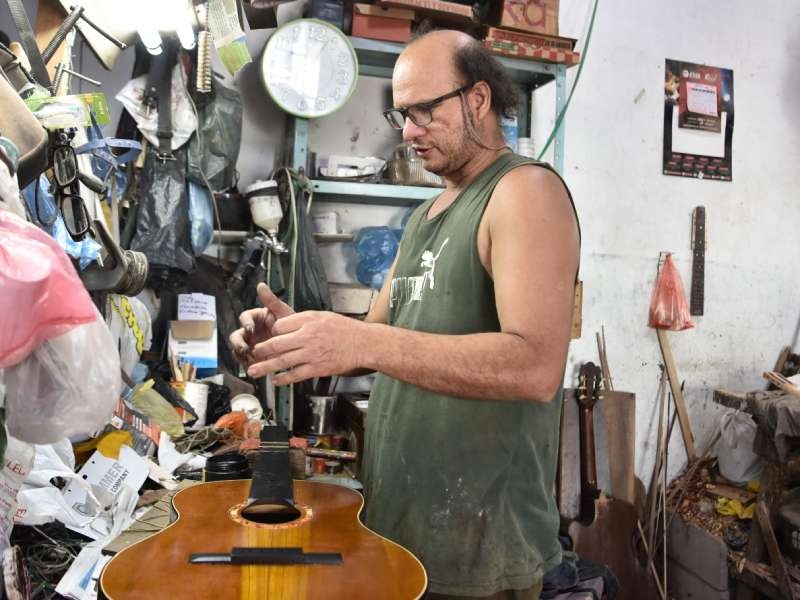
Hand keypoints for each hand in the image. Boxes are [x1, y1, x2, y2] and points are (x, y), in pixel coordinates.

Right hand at [229, 283, 293, 365]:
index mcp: (256, 318)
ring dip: (242, 355)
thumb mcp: (283, 311)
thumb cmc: (292, 324)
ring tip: (251, 358)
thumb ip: (271, 300)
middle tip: (244, 348)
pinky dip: (249, 364)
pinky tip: (256, 365)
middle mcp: (251, 332)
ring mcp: (252, 345)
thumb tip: (261, 286)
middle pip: (237, 336)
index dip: (245, 323)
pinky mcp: (256, 358)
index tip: (250, 328)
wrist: (302, 342)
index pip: (244, 317)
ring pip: (239, 350)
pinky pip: (247, 362)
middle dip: (238, 343)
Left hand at [246, 310, 366, 384]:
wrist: (362, 343)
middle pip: (277, 343)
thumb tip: (282, 325)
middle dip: (261, 350)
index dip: (273, 331)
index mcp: (308, 320)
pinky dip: (284, 378)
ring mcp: (312, 354)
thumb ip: (301, 319)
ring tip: (254, 371)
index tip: (272, 336)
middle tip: (253, 353)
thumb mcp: (321, 315)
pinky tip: (276, 380)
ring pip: (283, 361)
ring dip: (266, 367)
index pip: (280, 325)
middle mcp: (308, 336)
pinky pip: (296, 374)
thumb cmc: (343, 329)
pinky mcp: (317, 368)